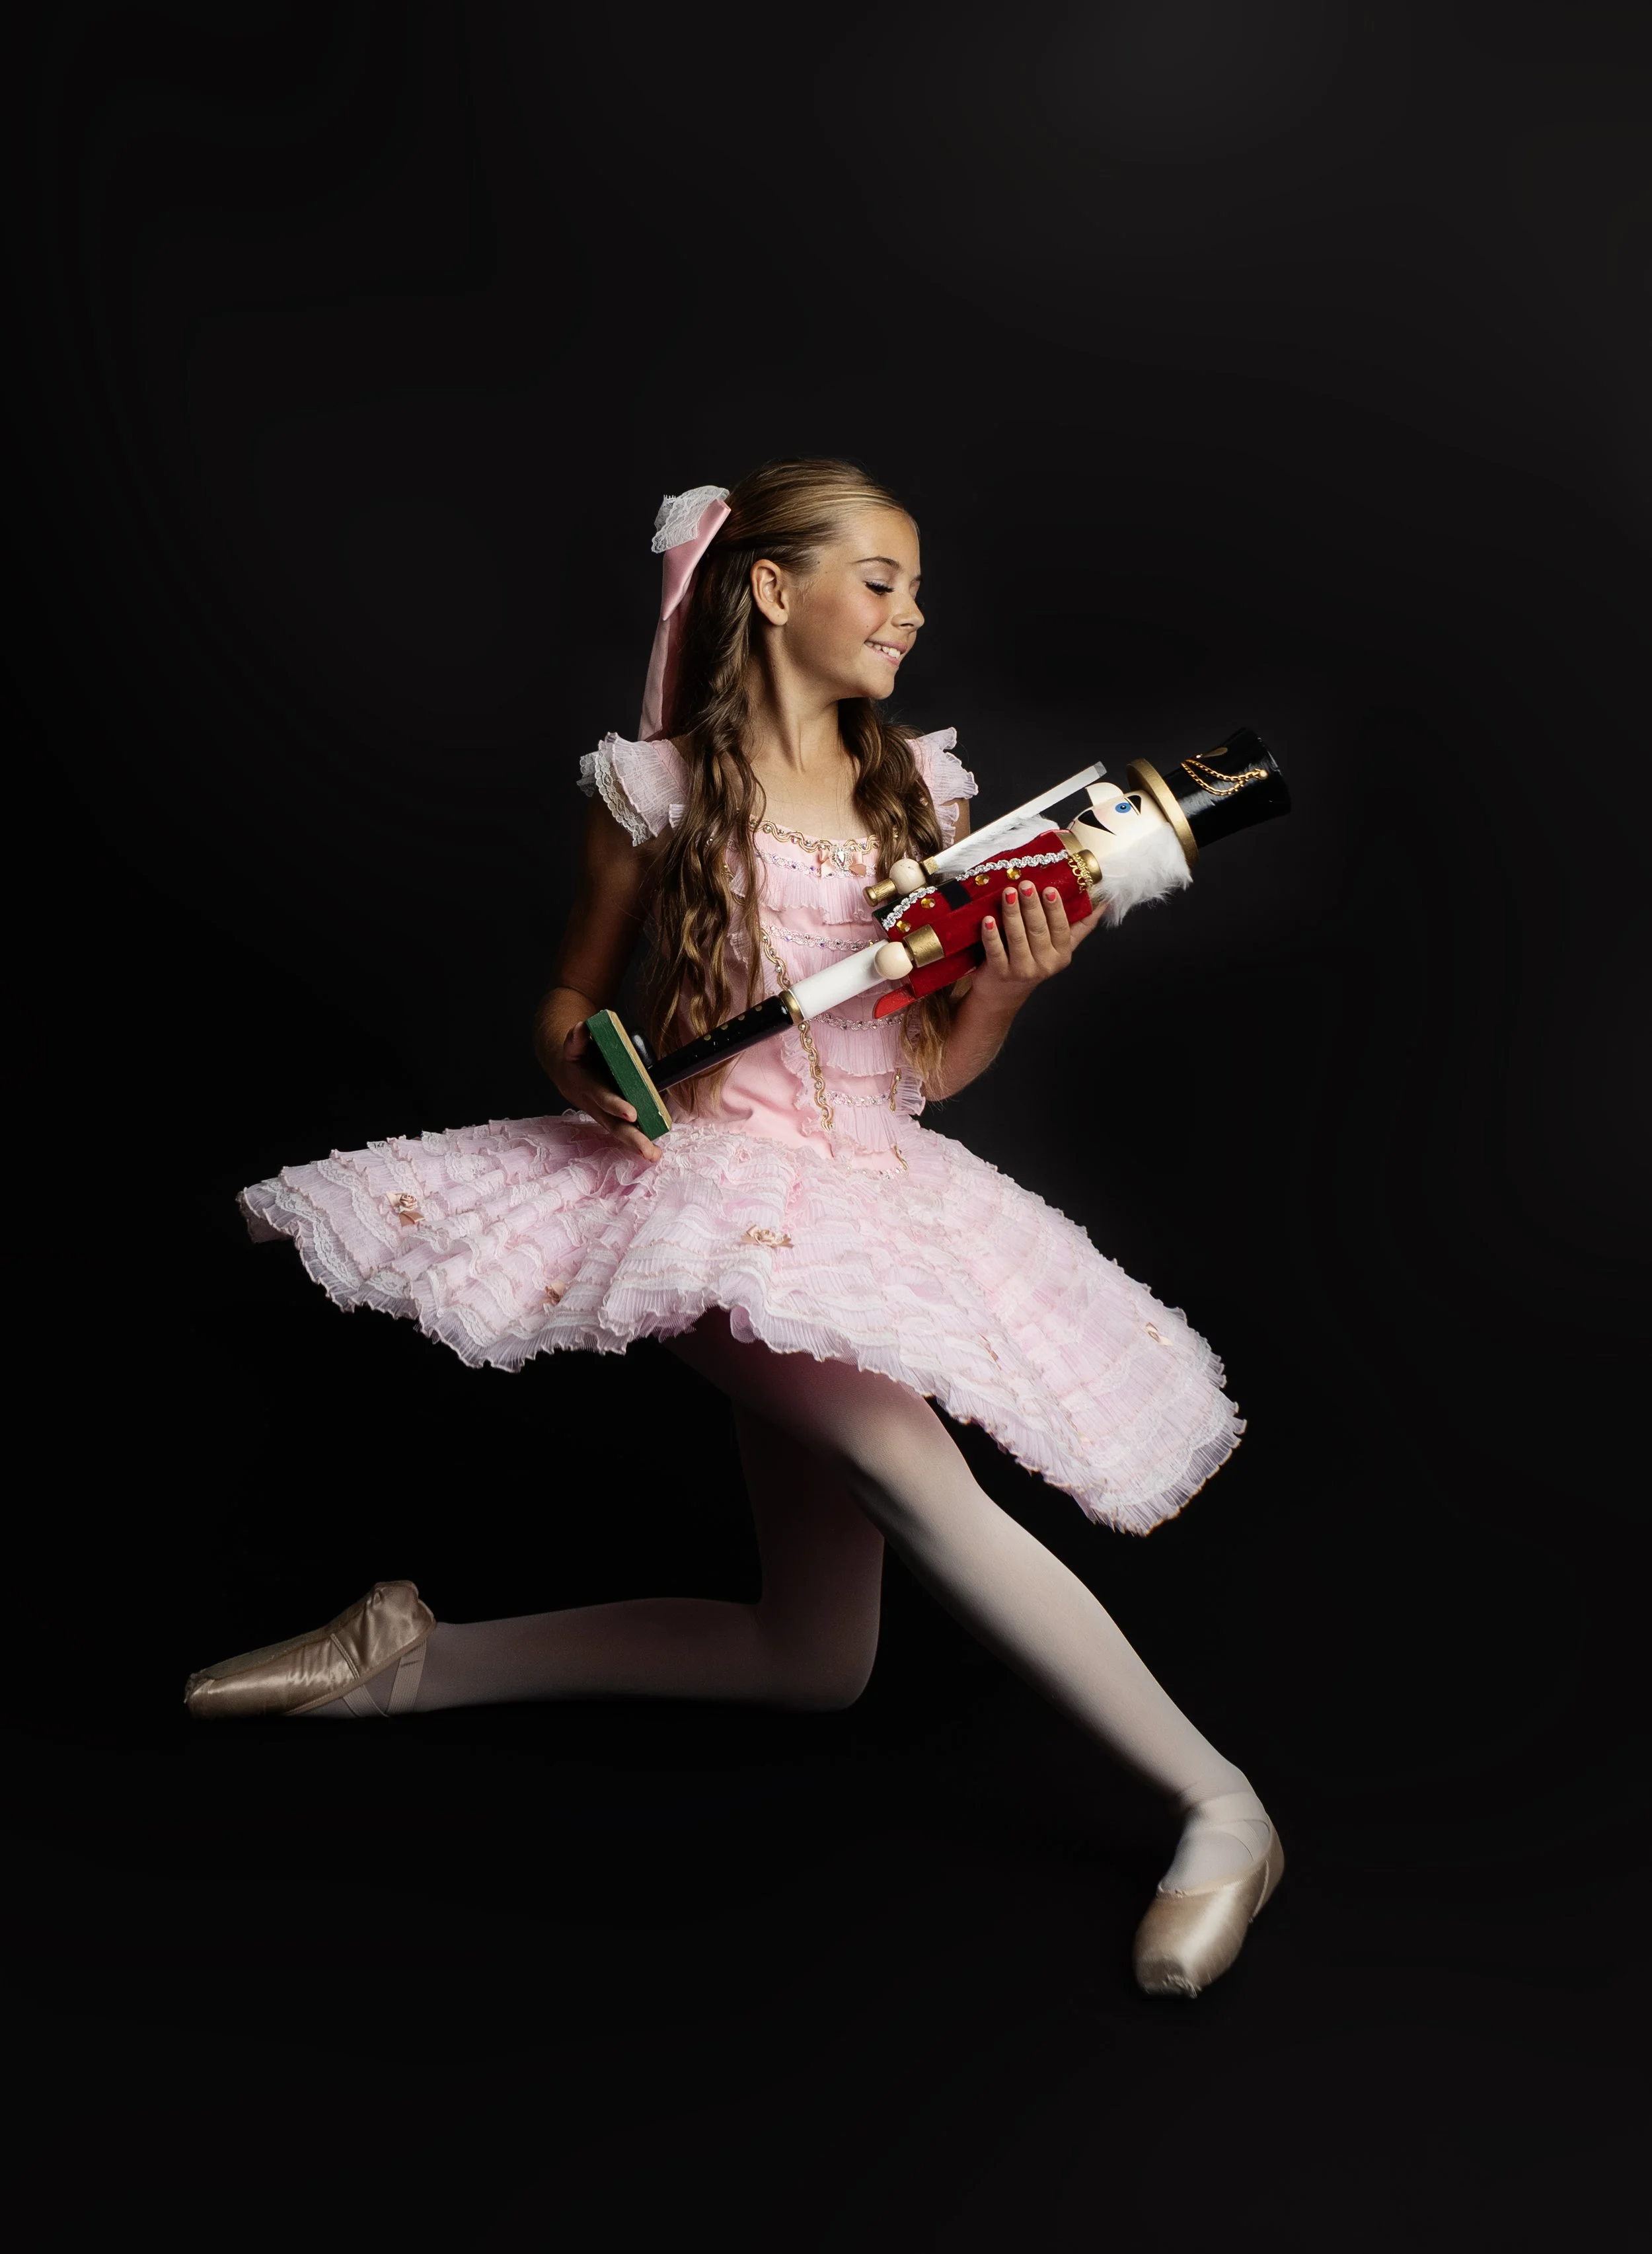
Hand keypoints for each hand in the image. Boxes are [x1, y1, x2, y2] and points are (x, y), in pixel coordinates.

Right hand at [550, 1019, 661, 1162]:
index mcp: (587, 1085)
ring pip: (619, 1132)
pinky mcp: (612, 1119)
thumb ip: (578, 1037)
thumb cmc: (576, 1057)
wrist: (566, 1072)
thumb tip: (583, 1027)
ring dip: (636, 1146)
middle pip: (613, 1124)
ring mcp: (604, 1115)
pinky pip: (624, 1132)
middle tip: (648, 1150)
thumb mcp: (574, 1044)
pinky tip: (654, 1153)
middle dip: (630, 1138)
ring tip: (654, 1156)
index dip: (615, 1105)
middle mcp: (596, 1105)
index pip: (602, 1097)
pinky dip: (637, 1143)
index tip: (631, 1113)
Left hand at [974, 880, 1096, 1009]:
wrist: (1004, 992)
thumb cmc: (1033, 960)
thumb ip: (1080, 926)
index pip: (1061, 928)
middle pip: (1038, 930)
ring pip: (1018, 938)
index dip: (1055, 909)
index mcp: (1062, 954)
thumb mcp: (1059, 946)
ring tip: (1007, 893)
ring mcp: (1023, 970)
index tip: (1049, 889)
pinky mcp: (1001, 974)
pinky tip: (988, 919)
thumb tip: (1103, 901)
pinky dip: (992, 935)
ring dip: (1012, 913)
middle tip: (1025, 884)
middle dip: (1031, 905)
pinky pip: (996, 951)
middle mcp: (1045, 964)